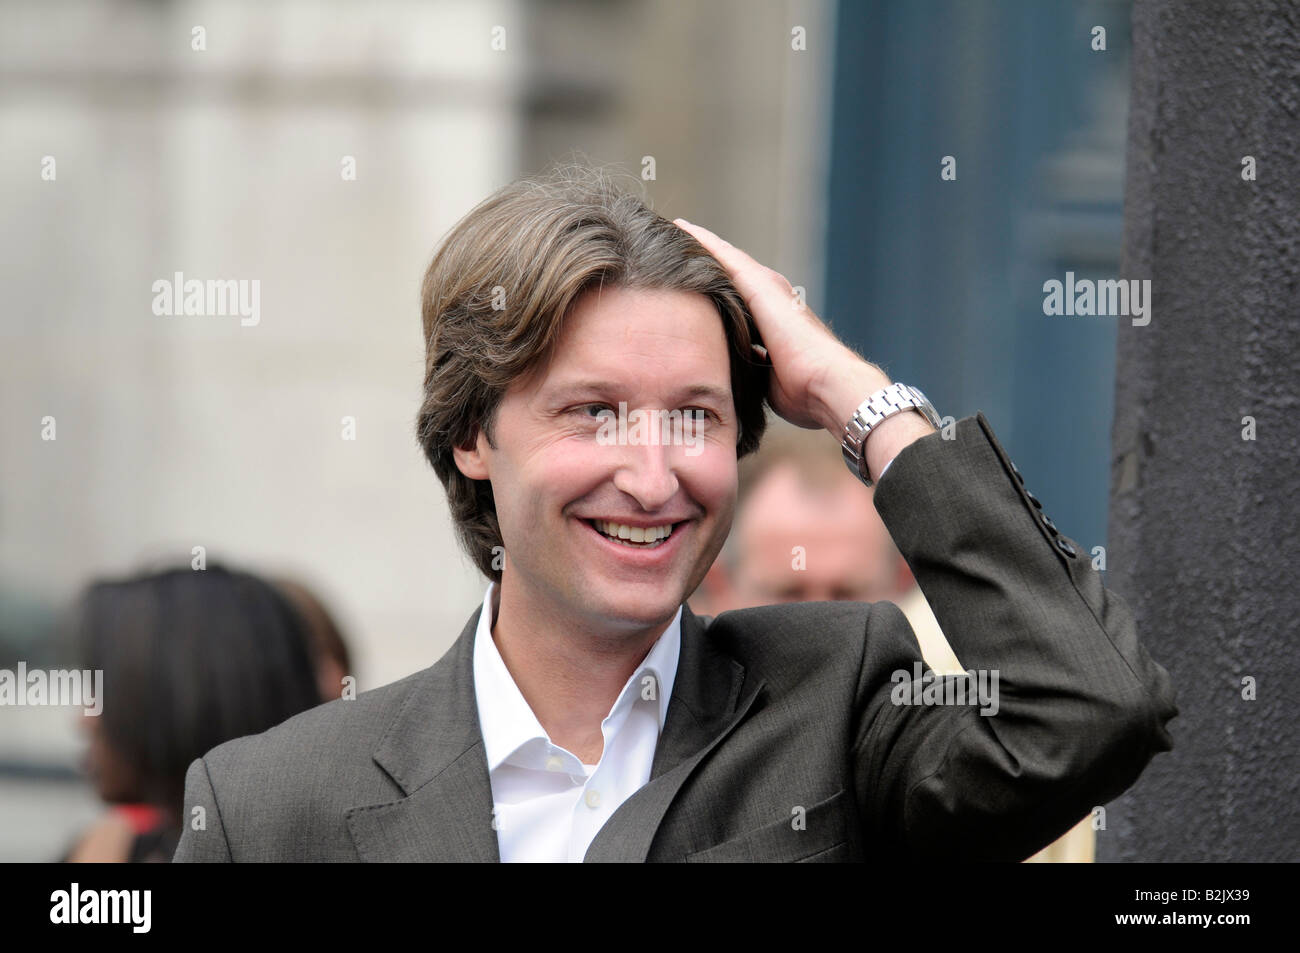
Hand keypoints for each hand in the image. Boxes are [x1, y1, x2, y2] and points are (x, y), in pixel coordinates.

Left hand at [673, 218, 934, 478]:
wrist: (830, 386)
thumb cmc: (805, 393)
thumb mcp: (766, 379)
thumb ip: (750, 368)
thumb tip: (734, 373)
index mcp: (772, 321)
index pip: (734, 298)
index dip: (710, 286)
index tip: (684, 277)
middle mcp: (770, 298)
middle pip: (728, 272)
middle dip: (702, 259)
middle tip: (671, 241)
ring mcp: (767, 288)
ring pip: (724, 258)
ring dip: (699, 243)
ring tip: (672, 227)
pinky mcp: (760, 285)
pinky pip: (724, 255)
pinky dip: (704, 241)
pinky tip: (682, 228)